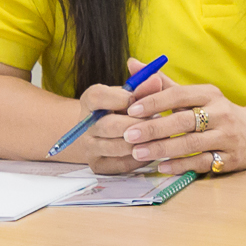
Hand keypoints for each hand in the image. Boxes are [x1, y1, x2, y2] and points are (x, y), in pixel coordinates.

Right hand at [71, 58, 177, 172]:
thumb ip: (144, 86)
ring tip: (161, 134)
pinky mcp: (97, 165)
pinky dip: (140, 158)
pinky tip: (153, 149)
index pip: (96, 97)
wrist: (106, 132)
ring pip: (117, 147)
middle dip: (138, 124)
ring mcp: (88, 147)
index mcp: (89, 101)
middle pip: (109, 126)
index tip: (138, 99)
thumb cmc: (124, 108)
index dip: (120, 98)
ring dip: (142, 141)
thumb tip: (156, 79)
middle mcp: (84, 125)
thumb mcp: (132, 93)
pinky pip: (121, 164)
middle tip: (159, 120)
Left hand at [120, 73, 245, 174]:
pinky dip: (180, 165)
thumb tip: (132, 64)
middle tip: (128, 134)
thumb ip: (163, 83)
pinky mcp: (230, 158)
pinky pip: (202, 163)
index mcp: (210, 94)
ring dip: (162, 149)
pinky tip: (161, 166)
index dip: (155, 101)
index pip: (179, 95)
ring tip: (138, 153)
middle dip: (154, 128)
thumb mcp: (196, 95)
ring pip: (191, 144)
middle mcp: (221, 114)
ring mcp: (227, 137)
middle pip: (183, 121)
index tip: (131, 110)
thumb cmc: (217, 113)